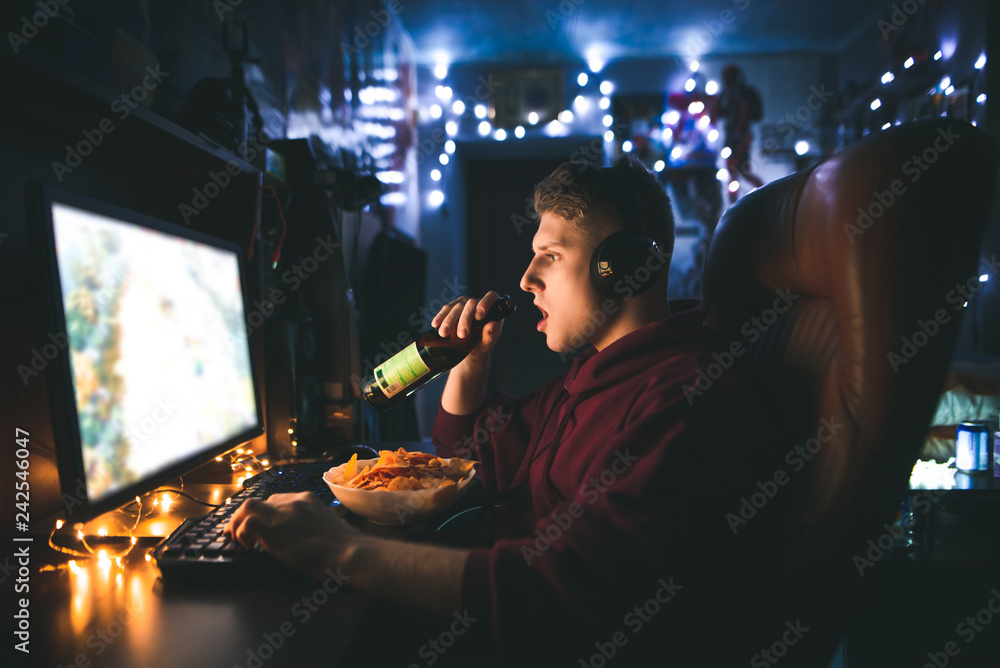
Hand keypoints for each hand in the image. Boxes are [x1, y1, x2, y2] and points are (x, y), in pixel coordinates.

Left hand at [226, 492, 360, 580]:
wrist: (348, 552)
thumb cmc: (347, 545)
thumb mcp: (333, 526)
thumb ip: (319, 525)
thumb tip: (318, 538)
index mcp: (308, 500)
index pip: (278, 500)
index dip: (267, 513)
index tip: (262, 526)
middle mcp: (293, 503)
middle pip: (262, 502)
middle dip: (248, 516)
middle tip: (241, 532)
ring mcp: (282, 515)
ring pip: (248, 506)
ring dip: (238, 521)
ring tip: (236, 536)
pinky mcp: (273, 532)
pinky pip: (247, 524)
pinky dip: (241, 533)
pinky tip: (246, 545)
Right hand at [430, 291, 503, 363]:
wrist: (468, 354)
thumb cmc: (481, 347)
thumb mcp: (487, 345)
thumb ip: (492, 335)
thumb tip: (493, 324)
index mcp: (492, 309)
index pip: (491, 297)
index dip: (486, 303)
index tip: (479, 316)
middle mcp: (478, 305)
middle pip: (470, 304)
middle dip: (464, 319)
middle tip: (462, 335)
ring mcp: (464, 306)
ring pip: (456, 307)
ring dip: (449, 320)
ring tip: (444, 334)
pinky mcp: (452, 310)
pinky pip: (445, 310)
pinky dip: (440, 317)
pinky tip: (435, 324)